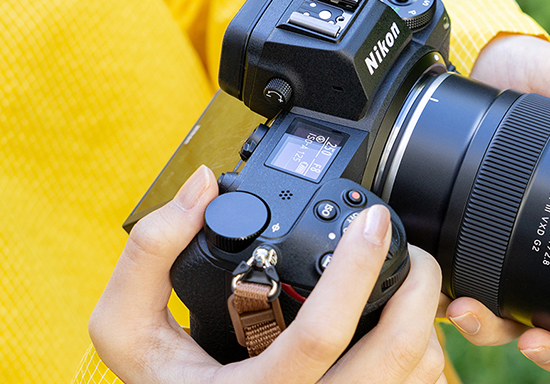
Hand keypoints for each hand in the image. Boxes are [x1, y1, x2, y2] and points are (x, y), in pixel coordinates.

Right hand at [90, 165, 446, 383]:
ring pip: (420, 374)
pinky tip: (395, 323)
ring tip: (403, 279)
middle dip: (419, 286)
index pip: (322, 334)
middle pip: (398, 355)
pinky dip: (422, 350)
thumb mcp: (126, 330)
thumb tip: (200, 185)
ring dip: (423, 318)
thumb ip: (149, 254)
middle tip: (406, 244)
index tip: (371, 221)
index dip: (356, 271)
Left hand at [445, 35, 549, 383]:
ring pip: (495, 322)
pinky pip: (439, 290)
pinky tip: (440, 296)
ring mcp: (489, 256)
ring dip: (487, 330)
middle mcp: (536, 254)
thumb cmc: (531, 77)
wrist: (469, 59)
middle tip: (533, 341)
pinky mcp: (444, 244)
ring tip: (471, 312)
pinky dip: (440, 302)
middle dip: (546, 348)